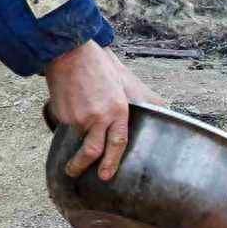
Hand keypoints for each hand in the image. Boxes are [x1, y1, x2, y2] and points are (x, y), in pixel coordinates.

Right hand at [44, 40, 163, 182]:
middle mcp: (97, 118)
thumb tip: (165, 106)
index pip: (117, 144)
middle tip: (76, 172)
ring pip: (78, 137)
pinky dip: (69, 122)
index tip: (105, 175)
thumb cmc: (98, 64)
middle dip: (82, 166)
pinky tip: (70, 108)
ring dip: (76, 140)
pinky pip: (66, 124)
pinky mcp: (62, 114)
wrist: (68, 51)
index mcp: (117, 110)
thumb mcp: (124, 80)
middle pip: (92, 152)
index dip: (112, 163)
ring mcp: (77, 117)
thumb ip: (141, 98)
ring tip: (73, 135)